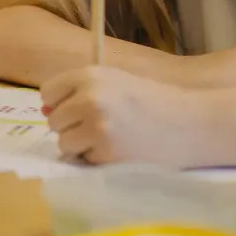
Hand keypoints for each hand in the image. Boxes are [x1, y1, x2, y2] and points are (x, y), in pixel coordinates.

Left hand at [43, 66, 217, 167]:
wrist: (191, 123)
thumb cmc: (154, 102)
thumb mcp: (116, 82)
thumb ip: (80, 91)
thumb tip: (45, 111)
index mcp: (90, 75)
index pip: (48, 92)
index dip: (62, 102)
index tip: (80, 107)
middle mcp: (89, 98)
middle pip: (54, 120)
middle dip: (72, 126)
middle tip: (103, 124)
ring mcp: (96, 127)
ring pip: (64, 143)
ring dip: (82, 145)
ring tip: (112, 137)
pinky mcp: (105, 153)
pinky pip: (83, 160)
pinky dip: (97, 159)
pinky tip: (121, 149)